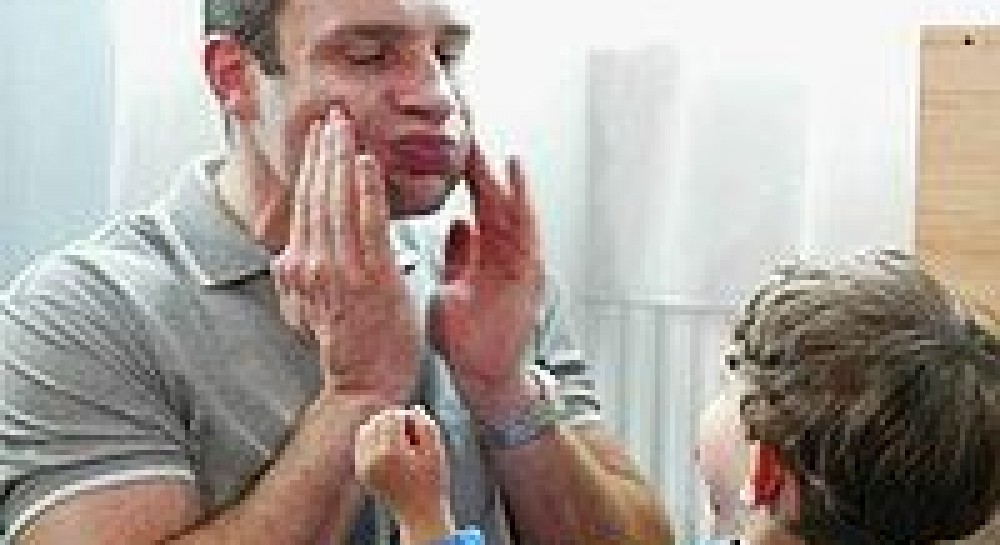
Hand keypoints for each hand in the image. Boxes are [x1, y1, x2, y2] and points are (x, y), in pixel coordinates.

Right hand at [272, 107, 418, 405]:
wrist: (364, 387)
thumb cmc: (348, 349)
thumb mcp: (309, 310)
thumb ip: (300, 279)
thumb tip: (288, 259)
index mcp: (298, 269)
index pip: (304, 205)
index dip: (311, 166)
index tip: (319, 135)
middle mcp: (310, 266)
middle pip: (315, 196)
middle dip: (322, 151)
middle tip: (331, 114)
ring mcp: (339, 272)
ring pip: (336, 203)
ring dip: (339, 159)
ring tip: (345, 125)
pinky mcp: (371, 279)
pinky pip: (366, 226)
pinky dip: (364, 191)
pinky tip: (365, 162)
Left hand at [355, 407, 454, 542]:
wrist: (419, 513)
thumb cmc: (431, 481)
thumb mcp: (435, 449)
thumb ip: (423, 423)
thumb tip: (409, 409)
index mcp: (389, 453)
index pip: (393, 416)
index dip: (410, 420)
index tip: (419, 436)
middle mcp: (370, 458)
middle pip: (378, 420)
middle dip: (395, 424)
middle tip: (410, 442)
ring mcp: (363, 465)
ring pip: (367, 429)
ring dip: (383, 430)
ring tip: (400, 445)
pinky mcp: (360, 470)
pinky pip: (362, 442)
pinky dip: (374, 440)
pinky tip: (389, 450)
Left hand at [428, 139, 543, 418]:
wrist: (485, 379)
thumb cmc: (467, 340)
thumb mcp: (453, 289)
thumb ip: (458, 257)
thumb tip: (457, 226)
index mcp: (482, 255)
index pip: (471, 202)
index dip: (459, 173)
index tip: (447, 143)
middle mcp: (503, 252)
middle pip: (489, 196)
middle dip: (477, 162)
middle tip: (463, 123)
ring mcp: (518, 260)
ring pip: (508, 203)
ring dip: (498, 169)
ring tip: (487, 134)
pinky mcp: (529, 271)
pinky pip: (525, 226)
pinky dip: (520, 196)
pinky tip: (514, 169)